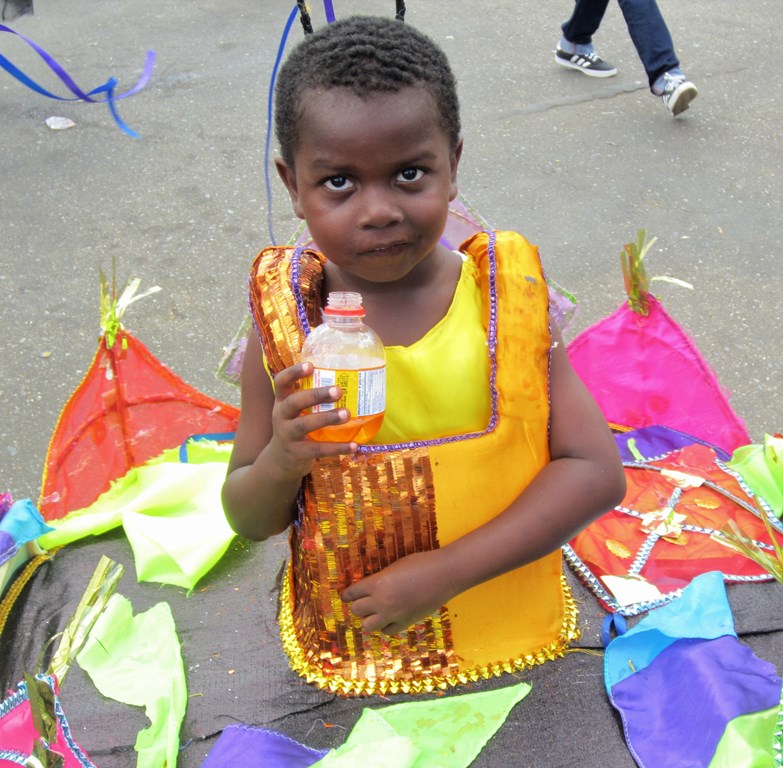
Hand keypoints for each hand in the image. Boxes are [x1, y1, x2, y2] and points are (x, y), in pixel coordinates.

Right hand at [266, 362, 355, 479]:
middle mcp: (281, 416)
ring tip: (346, 414)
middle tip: (337, 390)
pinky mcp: (296, 453)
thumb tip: (346, 381)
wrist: (280, 460)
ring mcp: (287, 435)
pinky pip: (318, 449)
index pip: (281, 382)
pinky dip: (337, 447)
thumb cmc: (295, 428)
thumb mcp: (295, 412)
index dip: (293, 372)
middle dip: (316, 395)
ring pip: (304, 425)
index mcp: (282, 401)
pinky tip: (353, 445)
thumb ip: (311, 399)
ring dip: (326, 418)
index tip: (310, 365)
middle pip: (294, 402)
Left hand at [341, 550, 453, 634]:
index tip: (345, 596)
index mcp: (378, 583)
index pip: (352, 593)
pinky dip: (385, 626)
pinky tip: (389, 618)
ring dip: (369, 619)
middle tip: (362, 602)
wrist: (444, 574)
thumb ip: (381, 579)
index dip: (347, 595)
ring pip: (368, 626)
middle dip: (358, 605)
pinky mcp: (407, 622)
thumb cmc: (421, 563)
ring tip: (374, 612)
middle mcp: (382, 601)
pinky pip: (388, 631)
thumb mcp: (395, 567)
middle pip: (357, 610)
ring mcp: (394, 614)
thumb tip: (371, 587)